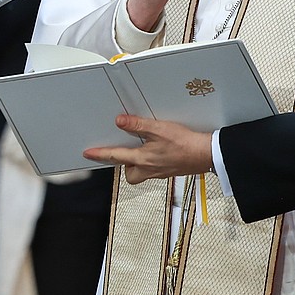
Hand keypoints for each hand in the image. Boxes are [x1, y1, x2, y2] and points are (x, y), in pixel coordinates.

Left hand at [84, 114, 212, 182]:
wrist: (206, 154)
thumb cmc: (185, 143)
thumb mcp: (158, 129)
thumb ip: (138, 125)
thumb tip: (120, 121)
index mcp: (143, 159)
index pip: (115, 156)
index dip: (100, 154)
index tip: (88, 153)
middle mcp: (149, 169)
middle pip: (129, 173)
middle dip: (123, 165)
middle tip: (122, 152)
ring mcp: (159, 172)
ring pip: (141, 173)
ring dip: (137, 164)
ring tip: (141, 149)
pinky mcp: (169, 171)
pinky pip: (153, 170)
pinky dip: (151, 162)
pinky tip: (158, 151)